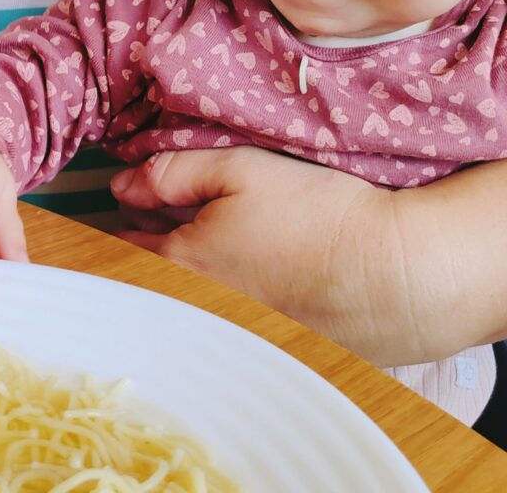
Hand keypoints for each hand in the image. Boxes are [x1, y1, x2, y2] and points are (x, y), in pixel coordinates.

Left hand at [110, 146, 417, 364]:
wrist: (398, 276)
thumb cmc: (321, 219)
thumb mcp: (238, 171)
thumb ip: (171, 174)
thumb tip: (122, 186)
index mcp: (179, 265)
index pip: (122, 247)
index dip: (126, 221)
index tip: (132, 209)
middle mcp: (195, 309)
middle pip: (151, 276)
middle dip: (152, 247)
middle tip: (171, 220)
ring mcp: (229, 336)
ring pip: (187, 299)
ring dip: (190, 274)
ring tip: (225, 246)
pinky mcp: (265, 350)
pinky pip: (223, 322)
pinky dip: (227, 299)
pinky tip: (257, 276)